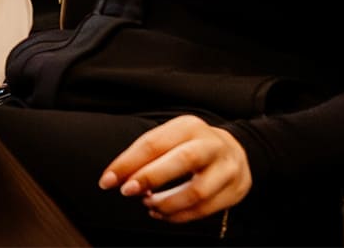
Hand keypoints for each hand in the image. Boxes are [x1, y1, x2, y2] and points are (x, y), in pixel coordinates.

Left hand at [101, 115, 250, 223]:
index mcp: (189, 126)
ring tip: (148, 204)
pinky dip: (179, 216)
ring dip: (166, 203)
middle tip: (127, 192)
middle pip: (182, 160)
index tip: (107, 180)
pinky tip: (163, 213)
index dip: (128, 163)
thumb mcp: (169, 138)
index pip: (155, 143)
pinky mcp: (236, 190)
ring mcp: (228, 168)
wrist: (234, 150)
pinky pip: (206, 210)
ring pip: (197, 191)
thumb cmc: (190, 145)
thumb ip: (144, 155)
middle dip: (150, 178)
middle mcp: (212, 144)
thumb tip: (115, 178)